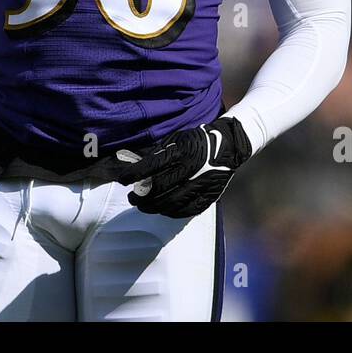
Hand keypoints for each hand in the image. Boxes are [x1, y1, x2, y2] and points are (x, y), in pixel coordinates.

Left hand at [112, 117, 251, 217]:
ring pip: (171, 202)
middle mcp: (191, 168)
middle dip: (141, 196)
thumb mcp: (176, 140)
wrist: (228, 147)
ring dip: (153, 207)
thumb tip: (137, 168)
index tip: (123, 180)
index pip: (152, 166)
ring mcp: (201, 184)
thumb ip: (158, 154)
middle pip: (160, 188)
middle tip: (133, 198)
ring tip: (144, 206)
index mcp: (182, 151)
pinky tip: (163, 210)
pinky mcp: (209, 196)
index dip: (134, 174)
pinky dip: (171, 212)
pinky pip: (187, 210)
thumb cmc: (196, 142)